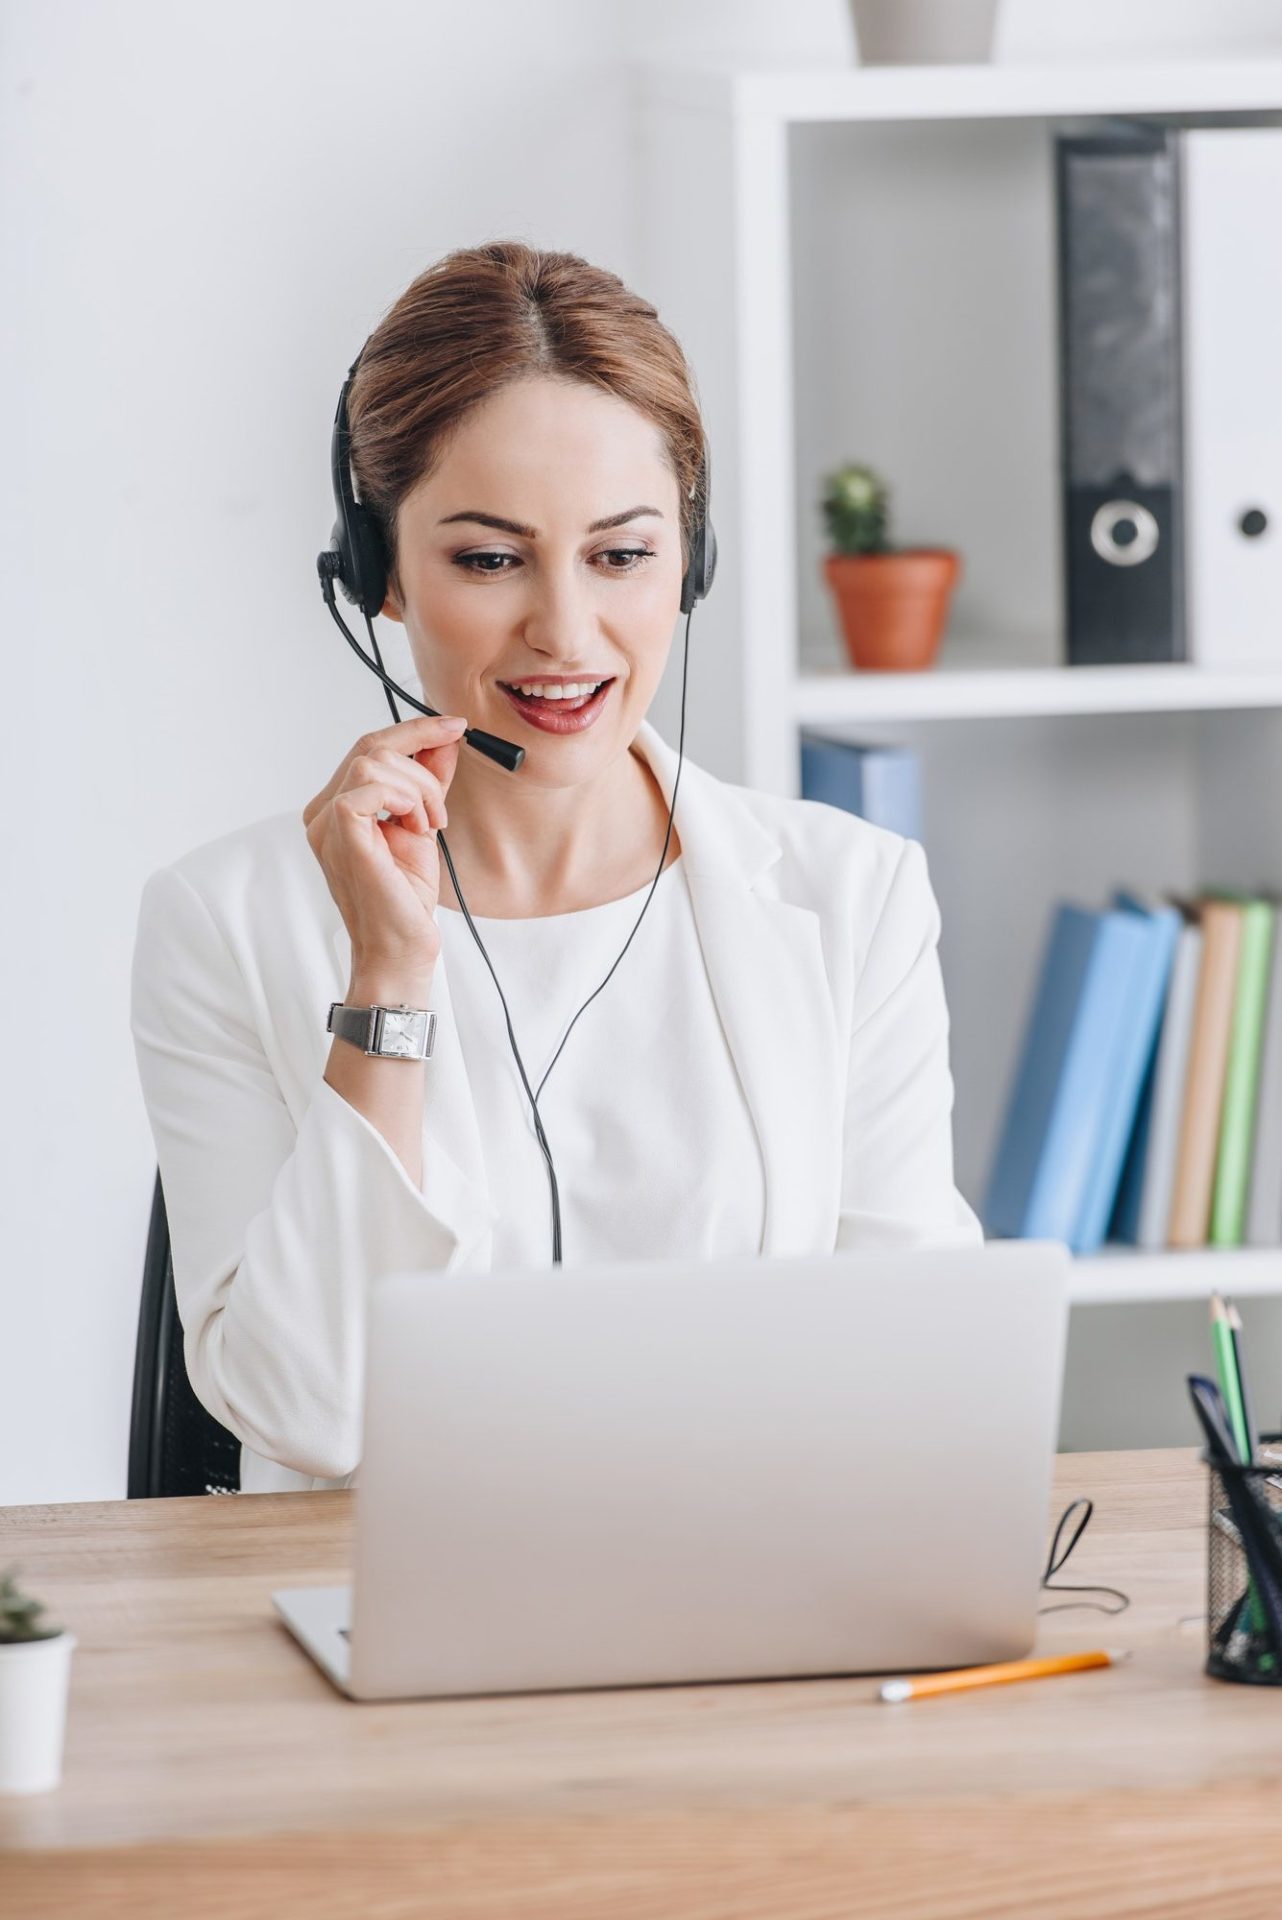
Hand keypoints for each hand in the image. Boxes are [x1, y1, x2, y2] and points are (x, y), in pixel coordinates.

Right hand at [303, 713, 467, 987]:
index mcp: (338, 806)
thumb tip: (445, 739)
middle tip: (447, 790)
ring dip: (418, 786)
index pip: (370, 747)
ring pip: (373, 760)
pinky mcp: (339, 833)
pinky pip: (368, 785)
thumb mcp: (424, 823)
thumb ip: (429, 781)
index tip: (455, 726)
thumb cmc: (406, 896)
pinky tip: (417, 827)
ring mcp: (325, 823)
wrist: (401, 946)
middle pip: (369, 744)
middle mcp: (322, 811)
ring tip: (430, 824)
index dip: (415, 730)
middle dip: (421, 752)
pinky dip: (404, 797)